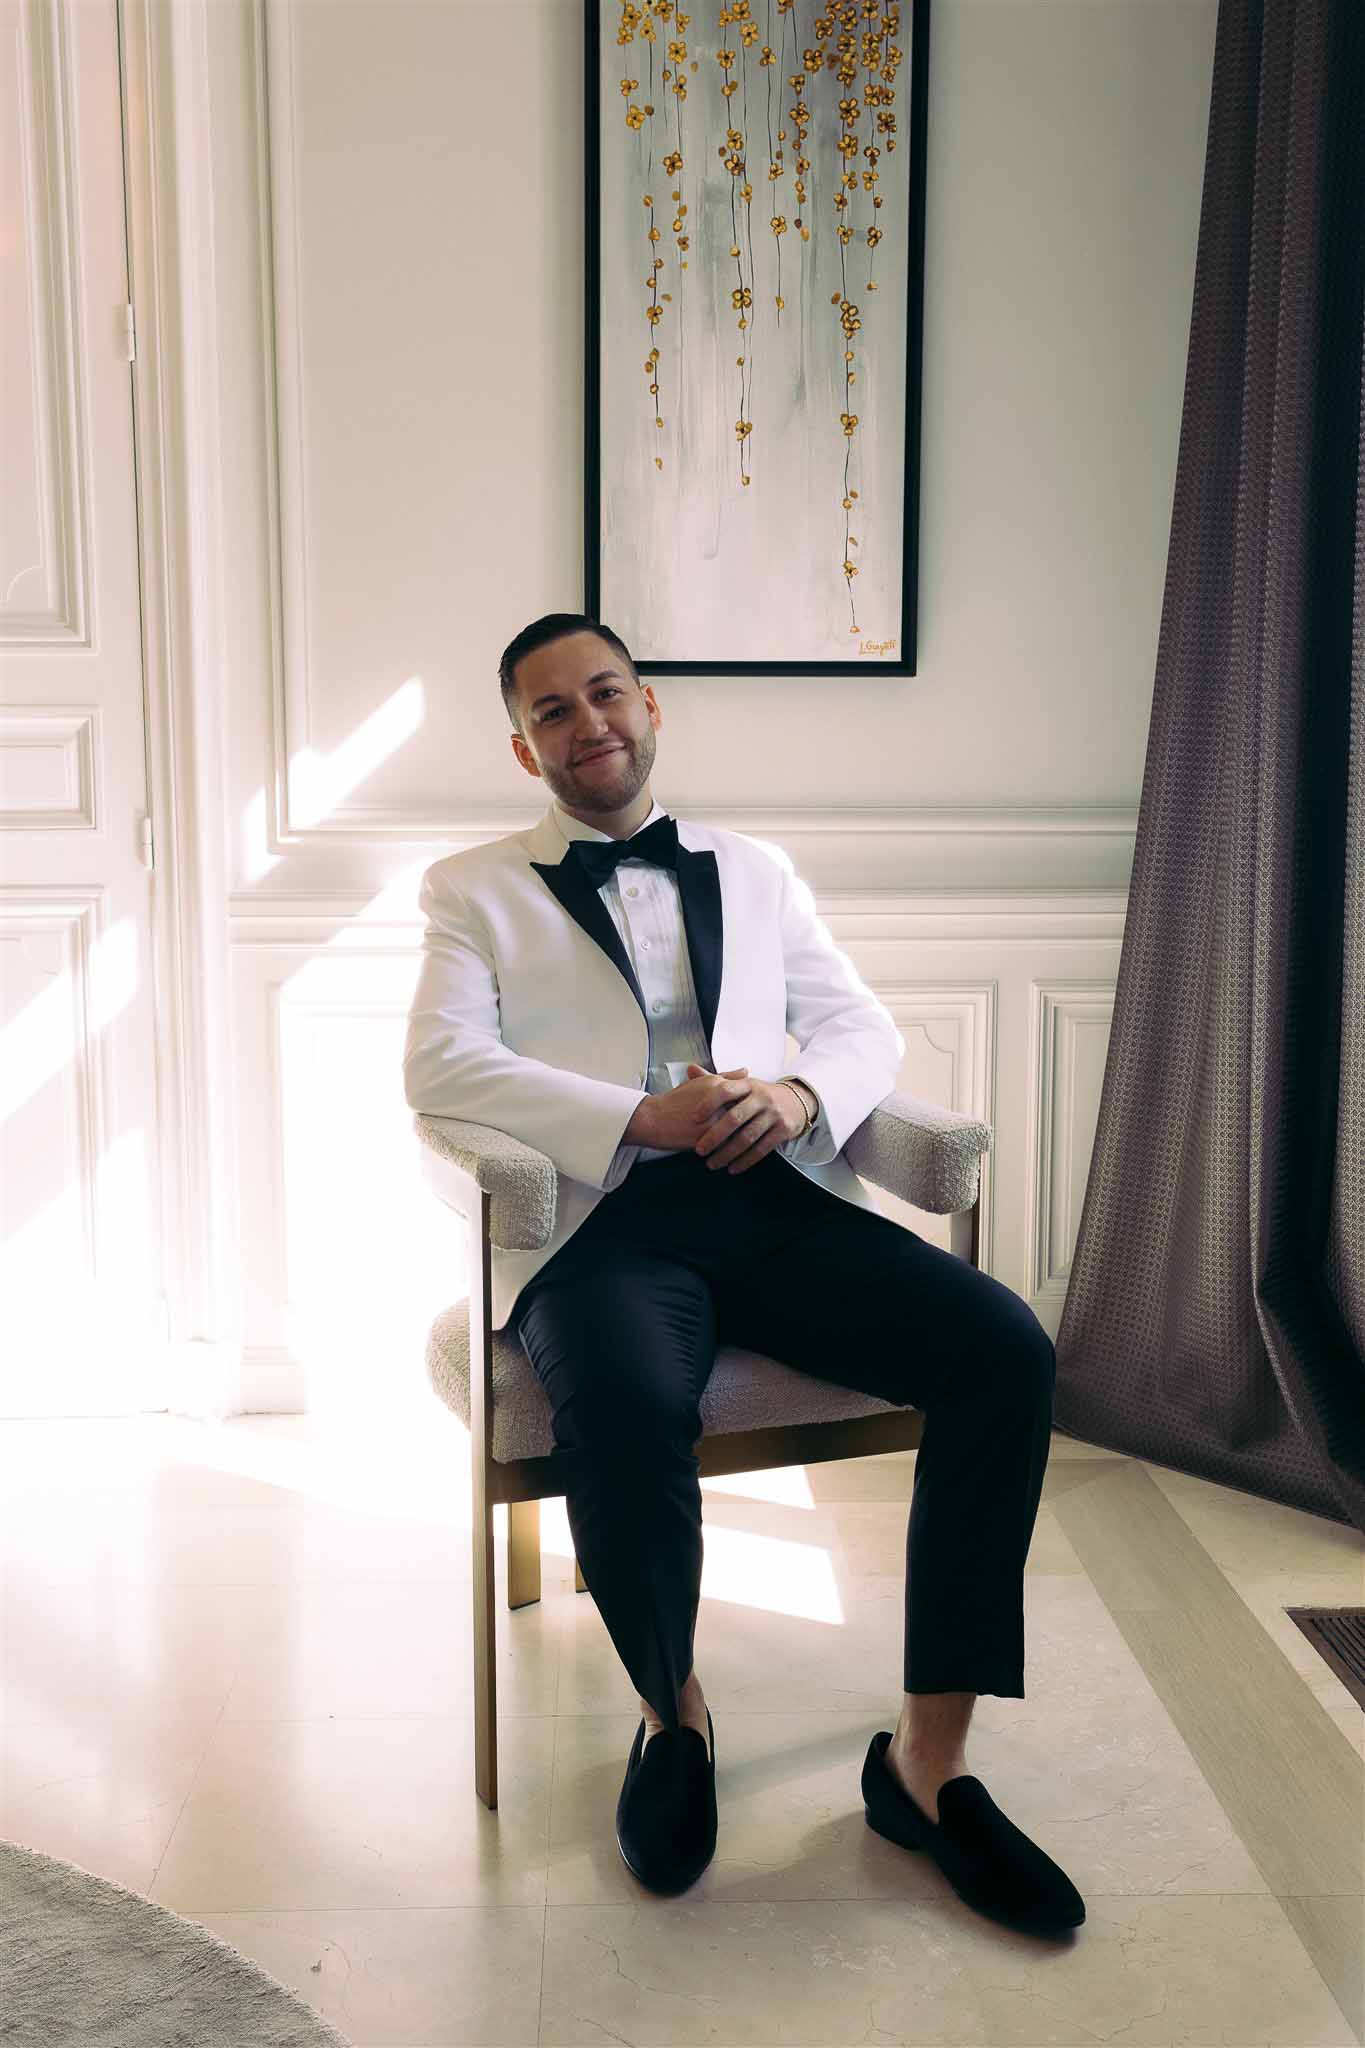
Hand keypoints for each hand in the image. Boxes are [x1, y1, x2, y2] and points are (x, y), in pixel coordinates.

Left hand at [687, 1062, 808, 1174]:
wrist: (797, 1101)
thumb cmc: (760, 1094)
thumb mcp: (742, 1084)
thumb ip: (715, 1079)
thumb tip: (689, 1069)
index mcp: (747, 1084)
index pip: (725, 1090)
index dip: (708, 1103)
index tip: (694, 1118)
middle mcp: (761, 1098)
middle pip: (735, 1118)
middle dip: (715, 1136)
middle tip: (699, 1150)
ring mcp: (773, 1114)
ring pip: (747, 1137)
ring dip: (728, 1153)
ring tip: (712, 1163)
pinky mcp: (783, 1130)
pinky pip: (762, 1149)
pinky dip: (746, 1160)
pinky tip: (733, 1168)